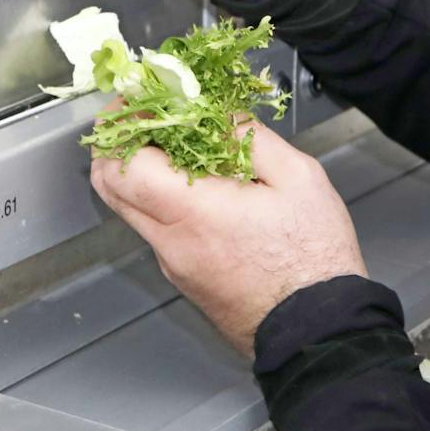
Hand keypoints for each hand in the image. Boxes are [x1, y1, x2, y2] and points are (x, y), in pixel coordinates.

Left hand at [90, 121, 367, 353]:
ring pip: (131, 208)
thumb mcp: (298, 178)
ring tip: (181, 144)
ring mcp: (173, 264)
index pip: (121, 164)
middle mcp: (170, 242)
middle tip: (146, 117)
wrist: (319, 330)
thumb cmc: (314, 259)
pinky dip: (161, 199)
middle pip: (110, 186)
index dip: (122, 125)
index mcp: (193, 213)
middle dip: (117, 143)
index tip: (139, 99)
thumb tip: (217, 111)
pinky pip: (156, 229)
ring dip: (140, 170)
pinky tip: (200, 183)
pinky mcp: (184, 276)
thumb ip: (249, 137)